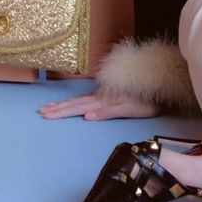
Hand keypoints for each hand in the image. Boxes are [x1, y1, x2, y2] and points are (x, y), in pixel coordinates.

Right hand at [37, 90, 161, 120]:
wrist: (161, 85)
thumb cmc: (147, 101)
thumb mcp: (129, 109)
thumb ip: (107, 112)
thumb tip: (86, 116)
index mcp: (103, 100)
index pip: (78, 107)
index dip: (61, 111)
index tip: (45, 114)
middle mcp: (101, 95)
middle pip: (75, 102)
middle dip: (58, 107)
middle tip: (41, 111)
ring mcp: (104, 92)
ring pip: (79, 98)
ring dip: (64, 103)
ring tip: (50, 107)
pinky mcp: (108, 92)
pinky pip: (87, 96)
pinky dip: (76, 100)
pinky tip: (72, 101)